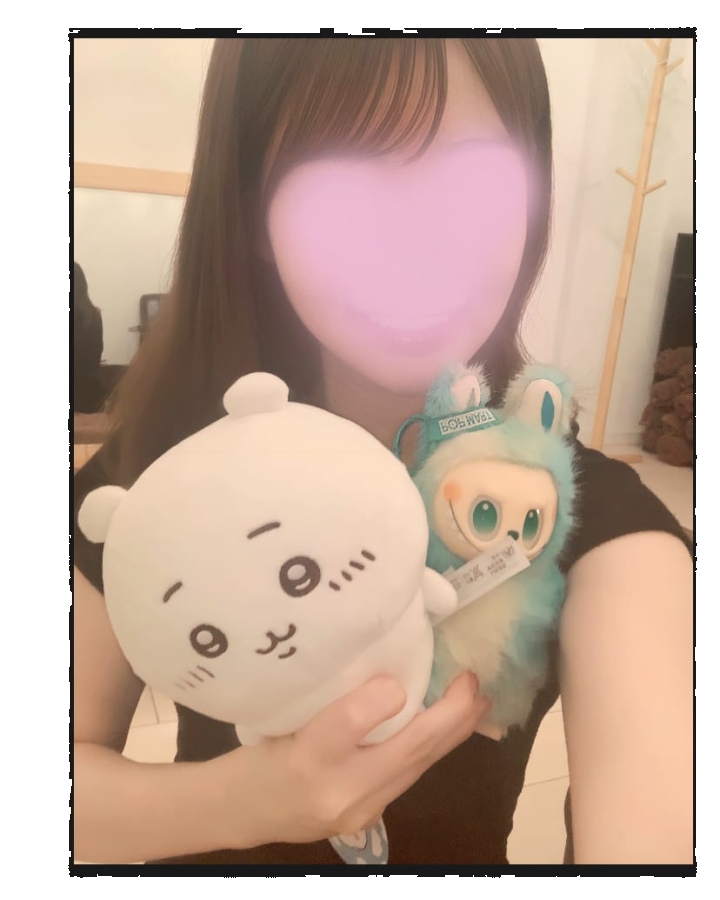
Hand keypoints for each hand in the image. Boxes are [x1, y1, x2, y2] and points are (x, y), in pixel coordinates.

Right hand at [214, 672, 490, 847]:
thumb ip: (329, 696)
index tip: (398, 675)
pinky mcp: (373, 816)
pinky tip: (451, 727)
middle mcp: (337, 789)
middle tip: (474, 681)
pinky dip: (435, 747)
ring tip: (478, 701)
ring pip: (420, 766)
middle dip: (450, 715)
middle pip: (406, 750)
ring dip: (453, 731)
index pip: (347, 724)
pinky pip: (413, 776)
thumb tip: (383, 669)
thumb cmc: (262, 753)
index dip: (380, 697)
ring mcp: (361, 810)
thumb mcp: (279, 713)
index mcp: (306, 755)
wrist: (245, 811)